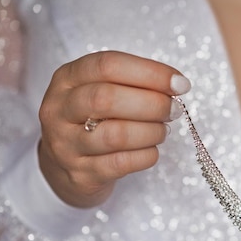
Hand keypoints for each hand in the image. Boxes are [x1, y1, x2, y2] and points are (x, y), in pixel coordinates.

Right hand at [38, 51, 190, 207]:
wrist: (62, 168)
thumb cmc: (92, 121)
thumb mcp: (100, 92)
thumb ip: (132, 83)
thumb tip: (176, 85)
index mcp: (67, 78)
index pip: (108, 65)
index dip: (150, 73)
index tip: (181, 84)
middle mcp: (59, 109)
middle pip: (107, 98)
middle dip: (152, 103)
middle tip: (174, 110)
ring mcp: (65, 144)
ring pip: (116, 135)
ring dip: (151, 131)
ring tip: (163, 131)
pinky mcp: (80, 174)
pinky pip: (122, 164)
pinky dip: (146, 155)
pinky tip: (152, 150)